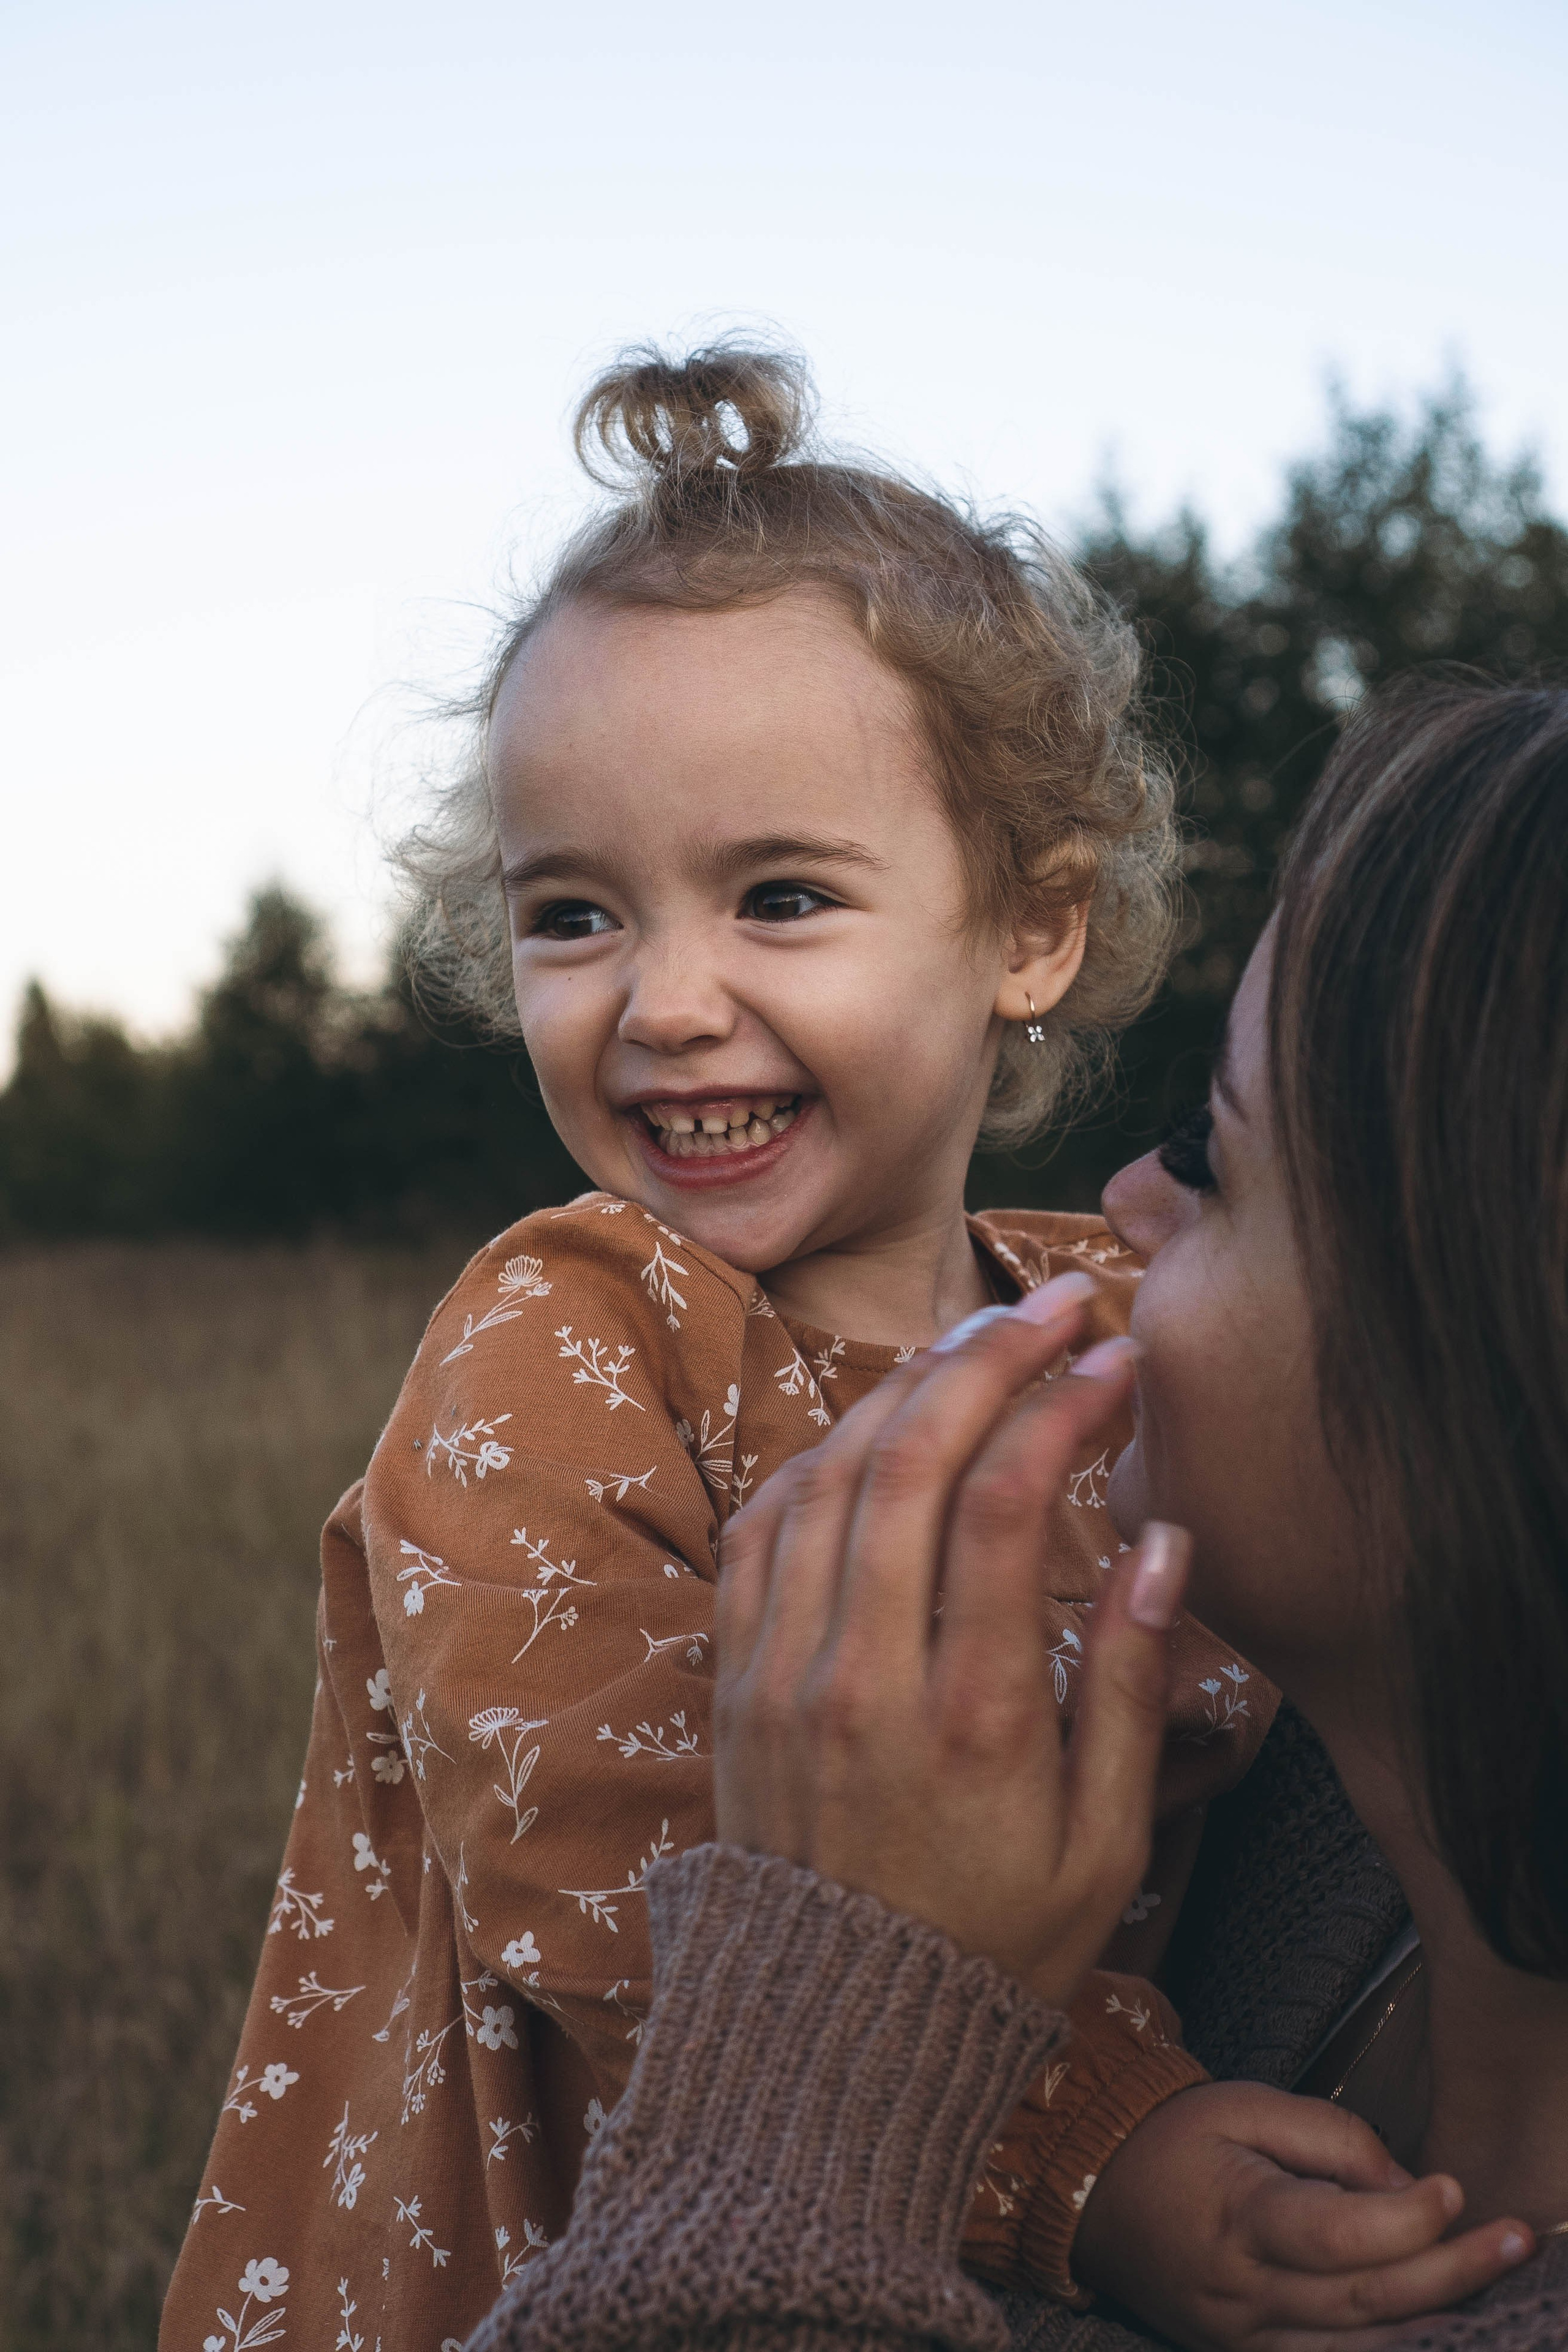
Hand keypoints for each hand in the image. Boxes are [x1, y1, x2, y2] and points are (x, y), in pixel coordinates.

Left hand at [713, 1271, 1191, 2009]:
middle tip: (1058, 1303)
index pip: (1005, 1503)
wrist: (831, 2037)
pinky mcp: (731, 1678)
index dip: (1062, 1404)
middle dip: (991, 1356)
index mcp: (967, 1717)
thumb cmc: (991, 1941)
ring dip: (905, 1385)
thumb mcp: (1104, 1846)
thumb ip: (1127, 1689)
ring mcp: (780, 1671)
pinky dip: (821, 1453)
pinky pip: (761, 1525)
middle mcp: (859, 1676)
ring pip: (829, 1472)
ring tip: (980, 1341)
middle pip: (911, 1457)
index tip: (1114, 1358)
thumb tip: (1158, 1545)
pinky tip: (879, 1425)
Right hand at [1072, 2079, 1535, 2351]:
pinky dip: (1388, 2351)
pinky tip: (1435, 2326)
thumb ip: (1328, 2137)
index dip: (1404, 2219)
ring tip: (1496, 2287)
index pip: (1335, 2235)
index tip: (1453, 2188)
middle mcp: (1243, 2293)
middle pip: (1363, 2302)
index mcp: (1236, 2218)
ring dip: (1433, 2322)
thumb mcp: (1244, 2103)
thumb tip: (1403, 2183)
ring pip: (1356, 2351)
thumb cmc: (1177, 2137)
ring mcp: (1245, 2338)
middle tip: (1516, 2241)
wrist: (1097, 2194)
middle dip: (1449, 2273)